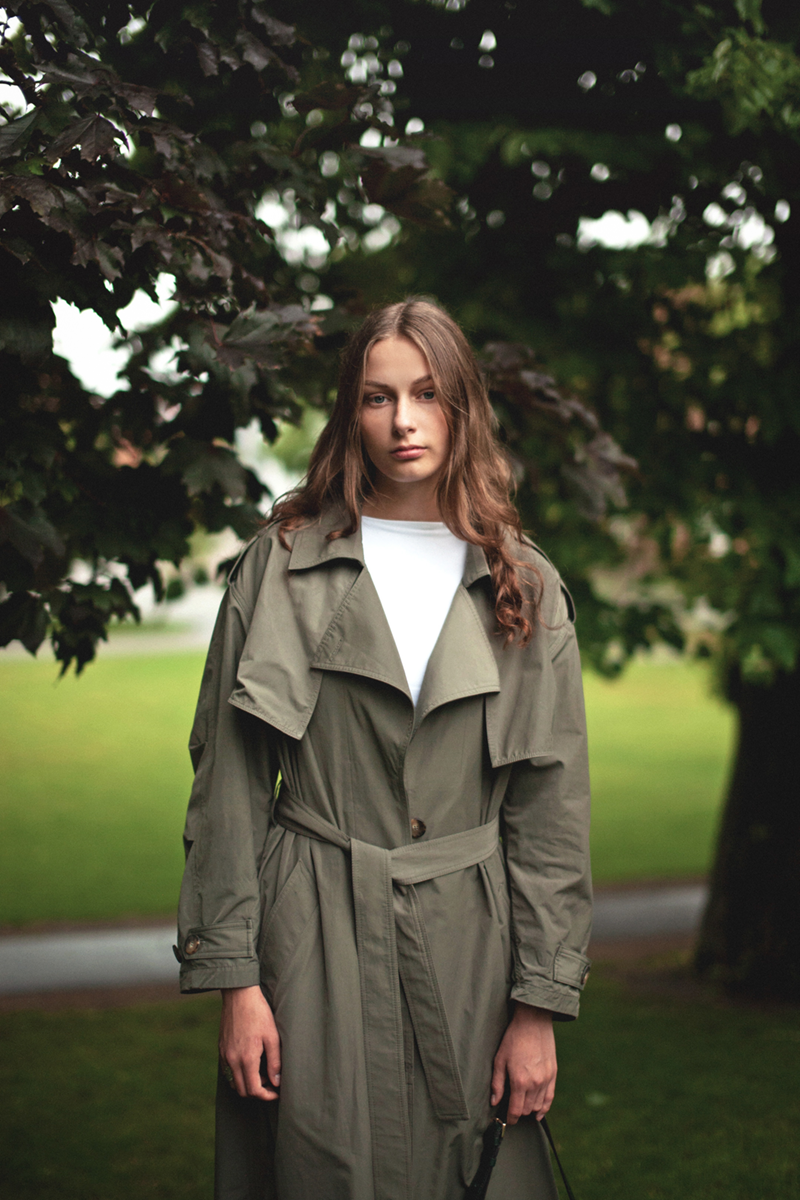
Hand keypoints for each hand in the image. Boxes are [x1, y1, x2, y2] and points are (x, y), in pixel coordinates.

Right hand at [219, 985, 280, 1100]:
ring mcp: (224, 1055)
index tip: (276, 1092)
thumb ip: (274, 1062)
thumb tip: (276, 1082)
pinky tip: (250, 1062)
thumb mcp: (272, 1036)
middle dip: (257, 1092)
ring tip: (261, 1072)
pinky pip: (228, 1071)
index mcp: (246, 1058)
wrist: (239, 995)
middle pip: (242, 1091)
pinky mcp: (221, 1049)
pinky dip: (239, 1074)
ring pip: (233, 1083)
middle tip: (271, 1082)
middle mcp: (231, 1060)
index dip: (266, 1096)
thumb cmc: (259, 1013)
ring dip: (247, 1084)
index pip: (254, 1090)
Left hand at [491, 1002, 556, 1124]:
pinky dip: (544, 1107)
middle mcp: (535, 1084)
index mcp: (519, 1081)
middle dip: (519, 1112)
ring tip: (522, 1107)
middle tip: (512, 1109)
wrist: (533, 1022)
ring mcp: (546, 1080)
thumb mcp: (499, 1060)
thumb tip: (494, 1102)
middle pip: (527, 1110)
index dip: (511, 1119)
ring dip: (530, 1109)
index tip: (507, 1120)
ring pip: (538, 1106)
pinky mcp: (553, 1074)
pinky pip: (550, 1098)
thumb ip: (497, 1083)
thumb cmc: (513, 1039)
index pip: (516, 1110)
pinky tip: (539, 1113)